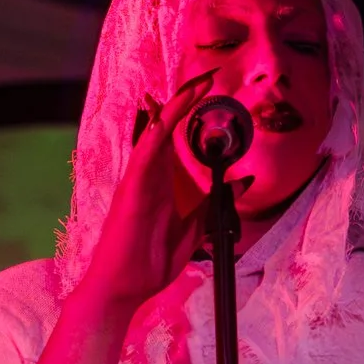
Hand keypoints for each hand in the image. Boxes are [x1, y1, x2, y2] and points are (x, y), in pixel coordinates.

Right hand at [79, 70, 216, 312]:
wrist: (124, 287)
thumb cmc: (150, 262)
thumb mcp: (195, 230)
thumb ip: (214, 204)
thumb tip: (240, 181)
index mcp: (162, 183)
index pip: (177, 138)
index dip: (192, 113)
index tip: (211, 91)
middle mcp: (149, 175)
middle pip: (167, 127)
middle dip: (186, 100)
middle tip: (208, 76)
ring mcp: (139, 179)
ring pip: (157, 132)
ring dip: (176, 106)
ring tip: (198, 83)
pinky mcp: (132, 188)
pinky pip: (145, 153)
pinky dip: (156, 130)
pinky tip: (169, 112)